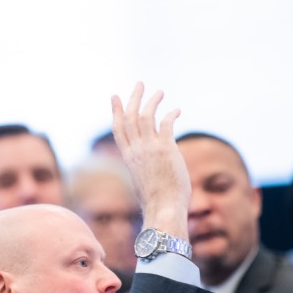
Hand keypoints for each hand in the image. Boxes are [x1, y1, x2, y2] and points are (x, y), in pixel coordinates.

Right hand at [110, 82, 189, 239]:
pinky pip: (165, 123)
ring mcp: (149, 148)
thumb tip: (150, 172)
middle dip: (133, 98)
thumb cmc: (157, 202)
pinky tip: (177, 110)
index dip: (116, 111)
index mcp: (128, 158)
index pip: (118, 129)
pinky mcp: (165, 149)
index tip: (115, 96)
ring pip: (145, 115)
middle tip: (139, 84)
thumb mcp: (144, 182)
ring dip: (152, 101)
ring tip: (159, 91)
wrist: (163, 209)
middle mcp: (136, 150)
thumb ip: (144, 170)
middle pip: (129, 116)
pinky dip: (170, 114)